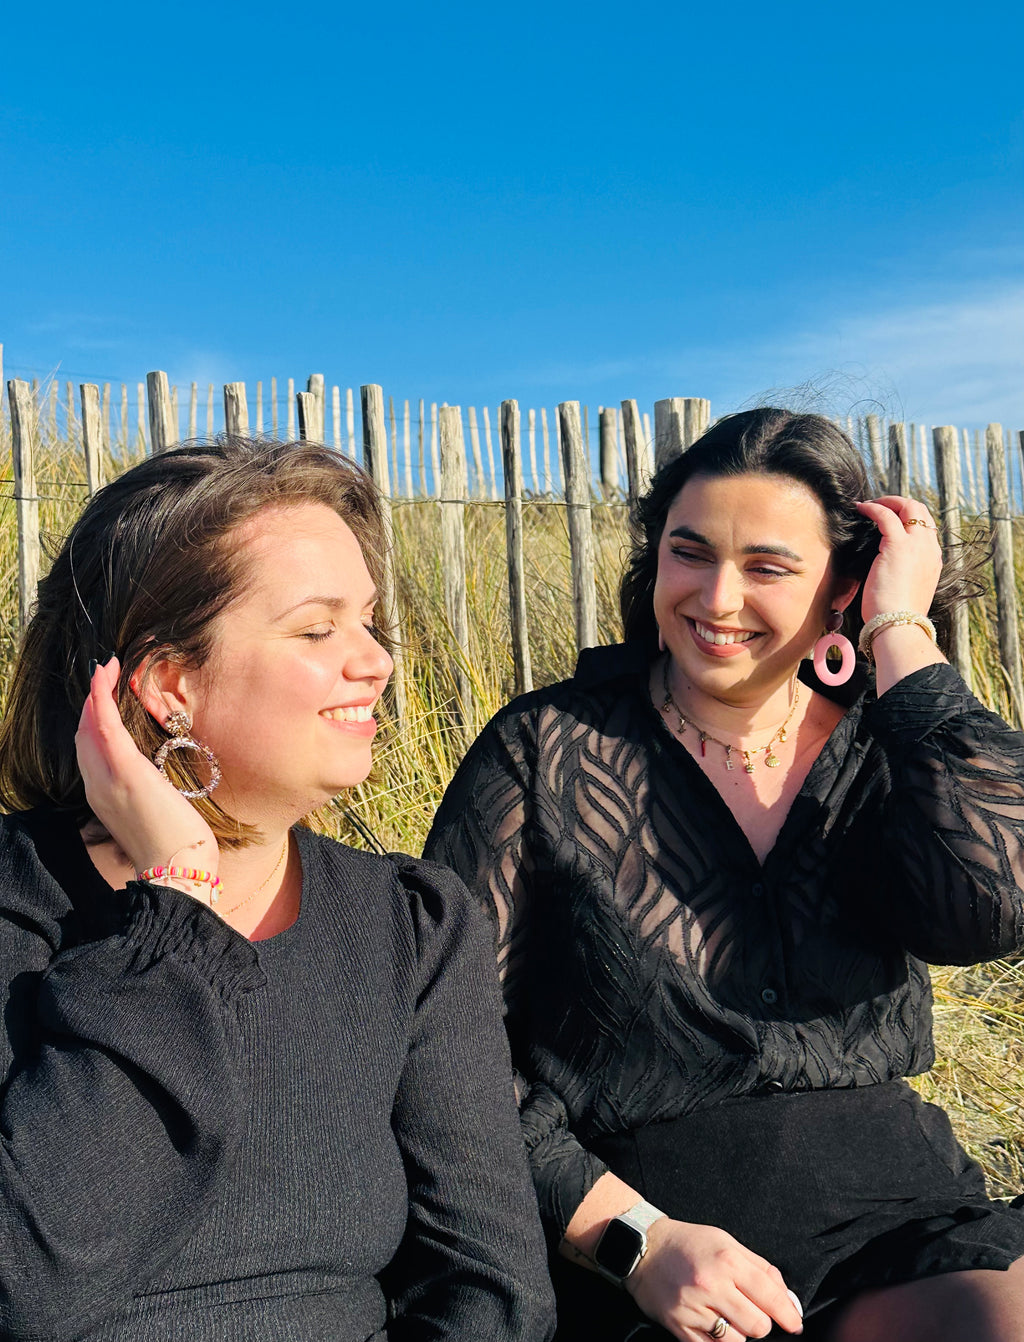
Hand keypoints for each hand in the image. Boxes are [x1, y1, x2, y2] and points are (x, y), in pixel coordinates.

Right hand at [75, 658, 219, 890]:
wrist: (177, 870)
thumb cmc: (174, 846)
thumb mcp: (155, 814)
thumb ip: (147, 793)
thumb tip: (157, 780)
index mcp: (104, 797)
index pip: (90, 751)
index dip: (91, 721)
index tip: (102, 696)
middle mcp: (98, 786)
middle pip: (83, 735)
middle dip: (91, 701)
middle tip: (105, 674)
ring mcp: (108, 779)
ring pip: (90, 726)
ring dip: (96, 692)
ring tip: (106, 668)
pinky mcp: (126, 772)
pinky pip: (105, 727)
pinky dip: (102, 699)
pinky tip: (105, 678)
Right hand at [626, 1218, 802, 1339]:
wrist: (644, 1249)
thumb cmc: (689, 1244)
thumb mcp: (727, 1242)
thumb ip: (761, 1269)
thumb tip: (789, 1300)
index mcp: (727, 1260)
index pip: (771, 1296)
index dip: (788, 1315)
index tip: (794, 1324)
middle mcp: (712, 1284)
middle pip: (757, 1325)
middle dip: (760, 1323)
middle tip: (750, 1312)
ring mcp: (694, 1307)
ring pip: (737, 1340)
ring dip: (738, 1332)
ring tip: (725, 1315)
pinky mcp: (679, 1326)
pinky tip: (713, 1325)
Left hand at [854, 496, 942, 623]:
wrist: (899, 624)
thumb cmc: (896, 615)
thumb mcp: (907, 590)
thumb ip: (903, 574)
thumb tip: (885, 570)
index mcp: (933, 559)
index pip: (926, 528)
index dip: (909, 519)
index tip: (891, 519)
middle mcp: (929, 548)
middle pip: (921, 511)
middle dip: (901, 503)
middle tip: (880, 505)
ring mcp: (916, 545)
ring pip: (909, 507)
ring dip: (888, 501)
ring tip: (869, 504)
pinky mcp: (897, 545)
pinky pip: (886, 515)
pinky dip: (873, 507)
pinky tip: (860, 508)